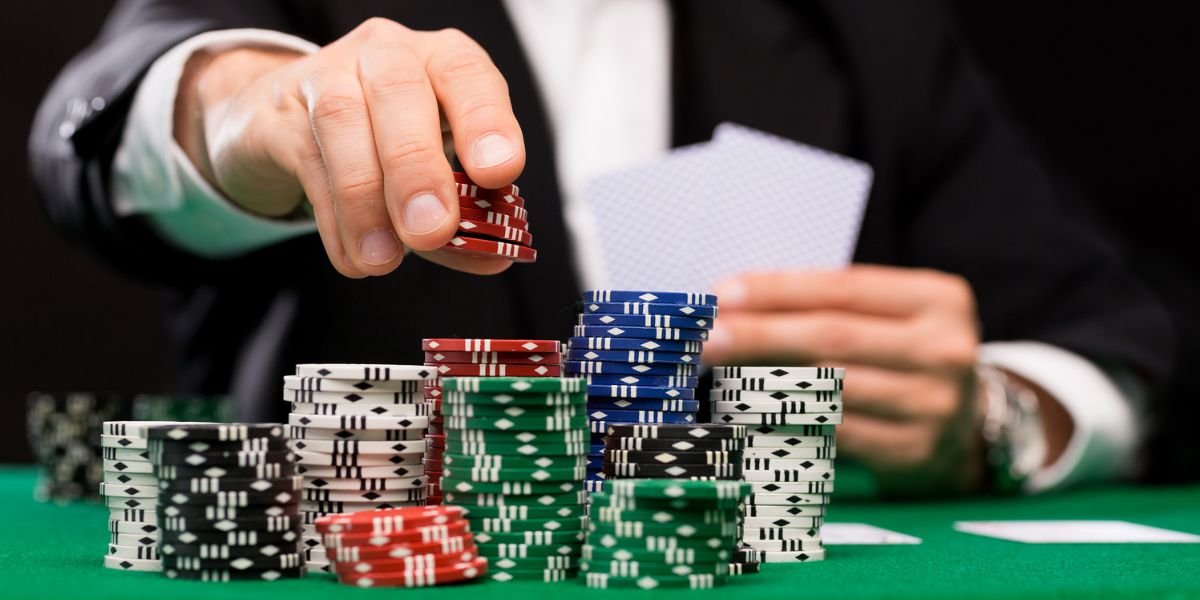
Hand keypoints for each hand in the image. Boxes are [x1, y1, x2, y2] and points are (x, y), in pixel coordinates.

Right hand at [174, 19, 524, 276]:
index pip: (466, 72)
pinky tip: (354, 259)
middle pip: (399, 93)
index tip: (498, 173)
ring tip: (384, 259)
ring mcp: (327, 77)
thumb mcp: (437, 167)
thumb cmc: (384, 138)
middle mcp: (385, 55)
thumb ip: (466, 214)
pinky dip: (334, 221)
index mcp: (439, 60)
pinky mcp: (281, 115)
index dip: (485, 120)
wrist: (287, 118)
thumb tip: (495, 259)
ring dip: (366, 199)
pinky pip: (308, 165)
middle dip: (417, 167)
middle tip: (431, 229)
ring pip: (342, 122)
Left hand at [706, 265, 985, 495]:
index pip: (843, 288)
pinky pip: (834, 432)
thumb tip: (736, 301)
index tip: (723, 293)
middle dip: (760, 334)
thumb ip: (829, 304)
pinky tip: (751, 411)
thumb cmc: (907, 357)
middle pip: (832, 337)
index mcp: (940, 299)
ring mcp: (934, 405)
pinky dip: (787, 419)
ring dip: (764, 379)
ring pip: (829, 387)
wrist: (969, 429)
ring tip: (720, 372)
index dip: (778, 290)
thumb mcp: (890, 316)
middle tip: (709, 336)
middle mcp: (946, 350)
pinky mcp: (914, 451)